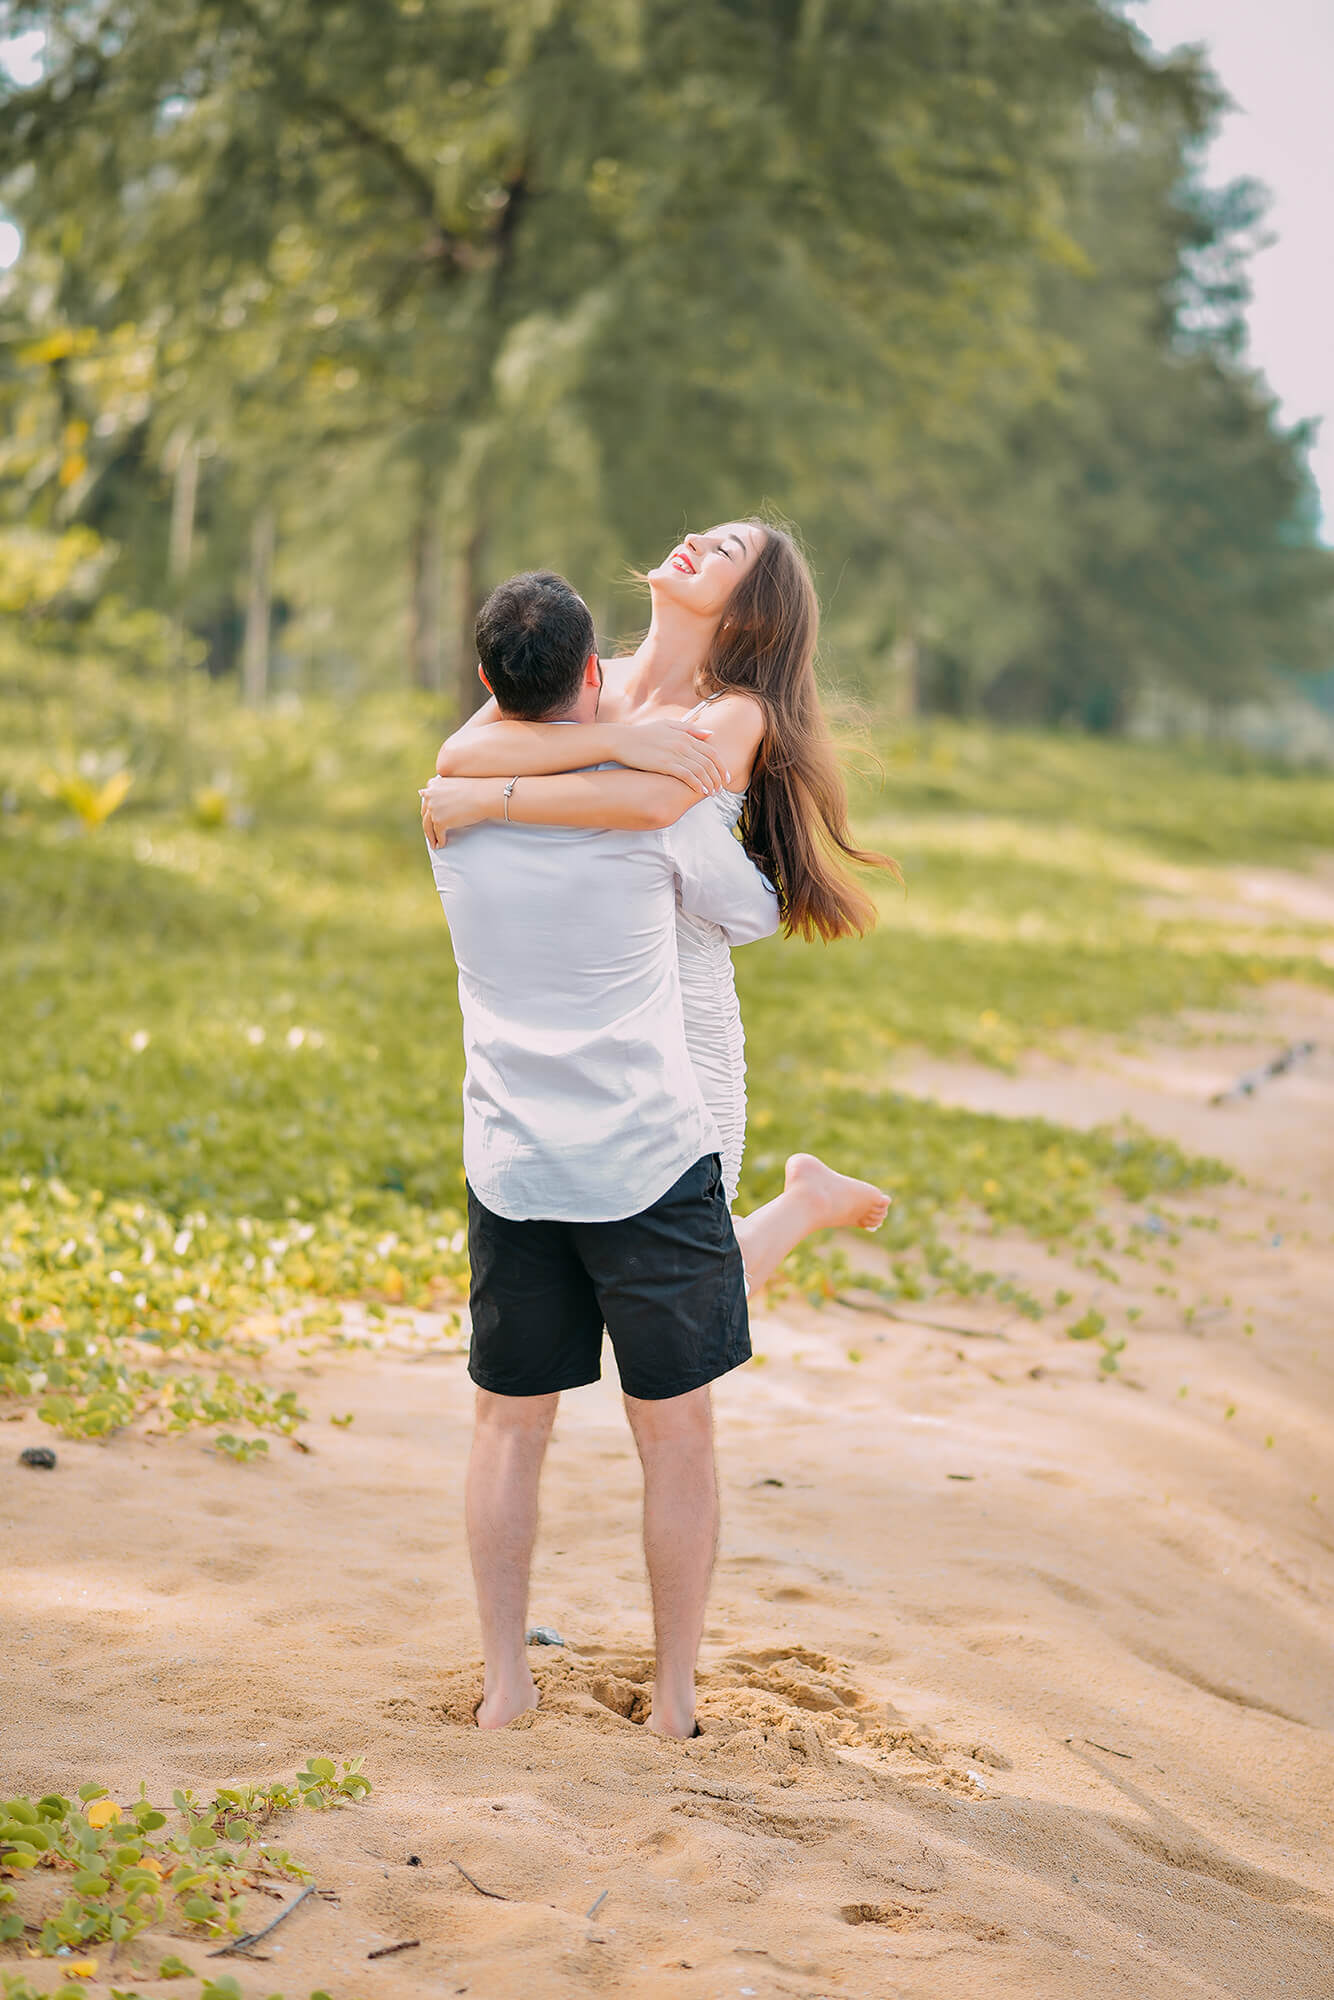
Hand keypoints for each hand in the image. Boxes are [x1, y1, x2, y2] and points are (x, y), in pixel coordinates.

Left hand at [420, 773, 490, 847]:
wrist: (484, 796)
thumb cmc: (474, 790)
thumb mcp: (453, 784)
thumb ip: (441, 790)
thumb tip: (427, 795)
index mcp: (432, 785)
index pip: (426, 802)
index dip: (428, 812)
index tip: (430, 819)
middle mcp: (429, 796)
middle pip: (425, 815)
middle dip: (428, 826)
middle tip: (431, 834)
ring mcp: (433, 809)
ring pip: (428, 827)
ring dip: (431, 836)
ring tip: (434, 843)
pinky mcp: (440, 821)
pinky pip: (438, 834)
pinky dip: (440, 840)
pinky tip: (442, 844)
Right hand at [606, 719, 729, 792]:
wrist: (622, 740)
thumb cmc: (644, 734)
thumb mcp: (668, 725)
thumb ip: (690, 730)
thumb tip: (710, 734)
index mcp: (685, 735)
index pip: (711, 752)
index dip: (721, 766)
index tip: (725, 777)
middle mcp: (683, 743)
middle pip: (709, 762)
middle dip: (717, 777)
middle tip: (720, 789)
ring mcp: (674, 753)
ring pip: (700, 770)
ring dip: (709, 783)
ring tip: (712, 793)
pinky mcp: (665, 764)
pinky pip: (687, 775)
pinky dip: (697, 783)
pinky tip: (701, 791)